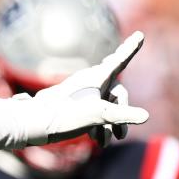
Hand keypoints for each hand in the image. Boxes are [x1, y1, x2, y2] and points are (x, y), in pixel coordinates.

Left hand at [24, 31, 147, 145]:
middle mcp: (89, 82)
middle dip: (121, 114)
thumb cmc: (63, 115)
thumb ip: (122, 114)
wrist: (32, 124)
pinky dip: (98, 125)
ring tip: (103, 143)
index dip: (130, 49)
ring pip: (105, 105)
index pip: (120, 61)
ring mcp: (82, 94)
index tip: (139, 35)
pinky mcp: (74, 105)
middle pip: (117, 93)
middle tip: (120, 135)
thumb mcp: (97, 115)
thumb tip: (146, 116)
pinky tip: (96, 141)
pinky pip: (93, 111)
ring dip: (108, 124)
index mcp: (96, 77)